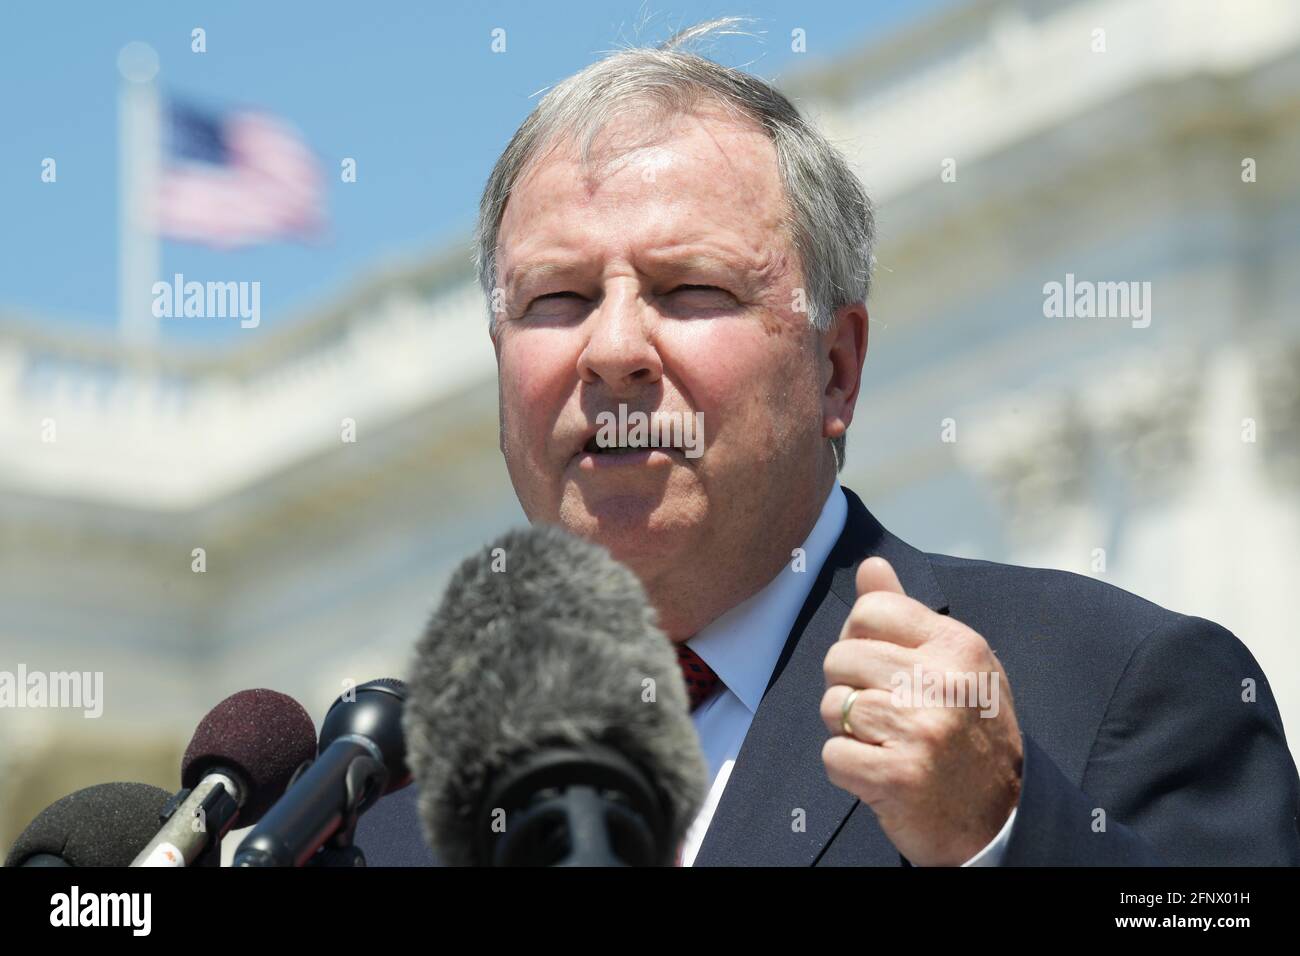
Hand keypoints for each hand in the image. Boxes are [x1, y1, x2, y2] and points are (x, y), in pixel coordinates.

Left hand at [820, 557, 1022, 865]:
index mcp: (958, 646)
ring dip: (849, 730)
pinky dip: (847, 769)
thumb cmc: (971, 733)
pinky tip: (880, 772)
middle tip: (885, 714)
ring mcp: (920, 730)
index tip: (880, 666)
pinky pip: (832, 754)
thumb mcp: (955, 665)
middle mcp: (942, 682)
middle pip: (840, 657)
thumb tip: (870, 566)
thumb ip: (906, 614)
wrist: (1000, 819)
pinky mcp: (897, 775)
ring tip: (886, 743)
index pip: (870, 610)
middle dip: (850, 687)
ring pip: (833, 706)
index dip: (860, 637)